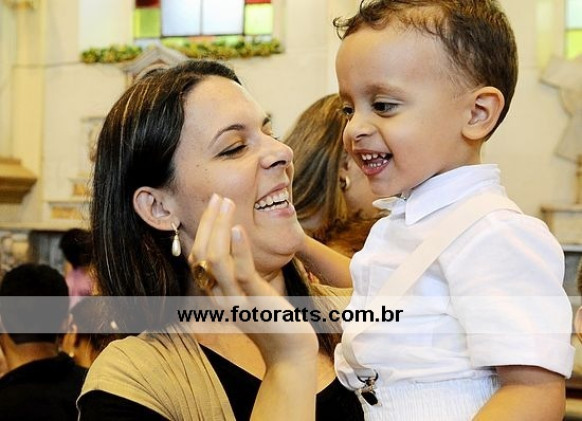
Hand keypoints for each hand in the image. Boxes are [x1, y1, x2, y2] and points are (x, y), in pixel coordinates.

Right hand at [188, 193, 317, 362]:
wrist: (289, 352)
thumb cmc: (272, 319)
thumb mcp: (248, 294)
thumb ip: (237, 273)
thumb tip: (235, 243)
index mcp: (215, 294)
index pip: (197, 257)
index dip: (203, 228)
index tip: (213, 205)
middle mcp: (219, 297)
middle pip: (201, 254)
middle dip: (209, 222)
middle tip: (218, 197)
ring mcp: (236, 301)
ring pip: (215, 259)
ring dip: (218, 227)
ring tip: (226, 203)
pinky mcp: (256, 302)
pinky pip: (241, 273)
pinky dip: (238, 248)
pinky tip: (238, 228)